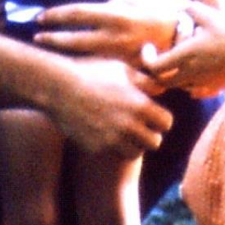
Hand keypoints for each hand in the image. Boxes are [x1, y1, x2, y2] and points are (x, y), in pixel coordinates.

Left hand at [33, 0, 183, 63]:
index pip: (78, 14)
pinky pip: (95, 63)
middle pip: (76, 41)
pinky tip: (65, 57)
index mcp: (116, 14)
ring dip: (62, 50)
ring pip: (83, 55)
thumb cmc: (150, 4)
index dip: (55, 16)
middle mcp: (116, 37)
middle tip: (37, 36)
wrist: (177, 32)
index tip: (39, 18)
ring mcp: (119, 55)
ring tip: (46, 44)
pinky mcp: (122, 67)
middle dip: (53, 39)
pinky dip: (78, 60)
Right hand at [48, 57, 172, 158]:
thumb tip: (162, 88)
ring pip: (136, 153)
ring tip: (124, 132)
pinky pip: (114, 154)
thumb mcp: (122, 70)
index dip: (161, 120)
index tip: (152, 116)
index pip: (166, 123)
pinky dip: (113, 147)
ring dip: (133, 144)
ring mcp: (112, 139)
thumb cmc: (92, 73)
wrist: (58, 88)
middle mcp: (130, 125)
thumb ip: (146, 81)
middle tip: (139, 127)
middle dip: (149, 134)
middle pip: (155, 142)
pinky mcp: (96, 148)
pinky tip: (106, 134)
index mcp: (140, 105)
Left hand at [144, 1, 224, 96]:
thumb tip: (174, 6)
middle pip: (162, 81)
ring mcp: (202, 83)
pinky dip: (189, 83)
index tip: (149, 47)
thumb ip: (188, 9)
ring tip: (180, 59)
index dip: (146, 58)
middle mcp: (190, 74)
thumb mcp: (208, 14)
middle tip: (160, 56)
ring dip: (173, 75)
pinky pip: (194, 91)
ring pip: (178, 86)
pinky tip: (196, 69)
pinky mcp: (213, 88)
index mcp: (186, 56)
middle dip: (157, 71)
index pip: (154, 67)